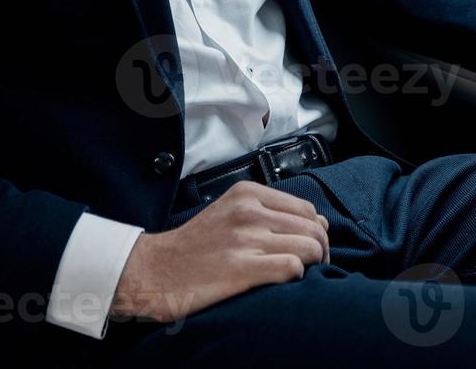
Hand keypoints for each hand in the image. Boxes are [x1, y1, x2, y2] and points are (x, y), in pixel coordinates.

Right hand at [108, 180, 330, 322]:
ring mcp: (245, 239)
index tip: (310, 246)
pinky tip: (283, 281)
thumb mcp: (229, 213)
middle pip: (312, 228)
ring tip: (301, 275)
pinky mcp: (242, 268)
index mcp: (246, 194)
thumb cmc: (194, 246)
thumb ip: (270, 212)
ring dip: (312, 265)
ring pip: (309, 246)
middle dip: (320, 249)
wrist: (155, 270)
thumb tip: (319, 223)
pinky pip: (293, 267)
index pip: (305, 208)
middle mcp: (248, 211)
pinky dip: (297, 276)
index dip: (315, 230)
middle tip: (313, 266)